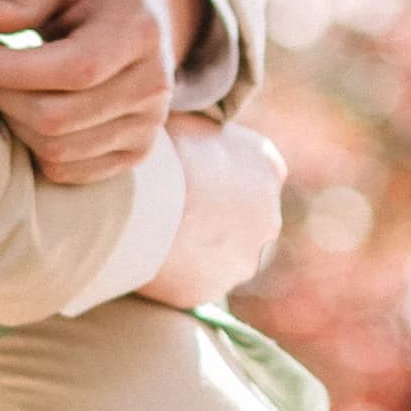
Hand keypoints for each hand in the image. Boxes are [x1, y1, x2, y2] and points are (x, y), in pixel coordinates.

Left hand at [0, 0, 208, 184]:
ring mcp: (148, 124)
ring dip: (15, 122)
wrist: (144, 14)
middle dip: (4, 97)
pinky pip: (68, 171)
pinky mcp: (135, 151)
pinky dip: (34, 147)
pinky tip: (31, 111)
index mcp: (138, 33)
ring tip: (10, 86)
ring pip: (58, 150)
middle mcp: (152, 85)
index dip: (14, 72)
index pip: (76, 69)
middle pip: (58, 117)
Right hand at [138, 116, 286, 308]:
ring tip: (155, 232)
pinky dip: (176, 273)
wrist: (142, 201)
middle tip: (170, 205)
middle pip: (243, 216)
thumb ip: (203, 128)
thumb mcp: (189, 119)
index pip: (253, 168)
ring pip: (222, 253)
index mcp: (267, 166)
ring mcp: (244, 259)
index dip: (219, 168)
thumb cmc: (161, 149)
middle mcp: (269, 216)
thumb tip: (191, 120)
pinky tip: (148, 257)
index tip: (190, 170)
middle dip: (214, 213)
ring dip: (198, 246)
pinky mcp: (212, 291)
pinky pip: (194, 281)